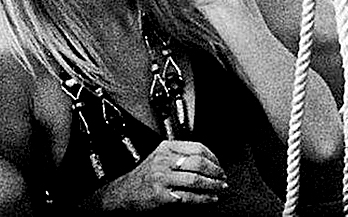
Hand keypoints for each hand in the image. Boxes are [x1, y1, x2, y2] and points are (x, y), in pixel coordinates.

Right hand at [100, 140, 227, 210]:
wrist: (124, 193)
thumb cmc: (145, 176)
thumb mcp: (160, 157)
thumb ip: (179, 156)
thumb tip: (207, 162)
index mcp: (166, 147)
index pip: (196, 147)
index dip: (212, 157)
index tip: (219, 165)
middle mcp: (164, 160)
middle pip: (198, 162)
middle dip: (215, 172)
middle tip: (223, 178)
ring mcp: (162, 177)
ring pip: (195, 179)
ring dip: (213, 186)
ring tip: (220, 189)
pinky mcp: (162, 195)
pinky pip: (189, 197)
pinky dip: (204, 199)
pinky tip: (211, 199)